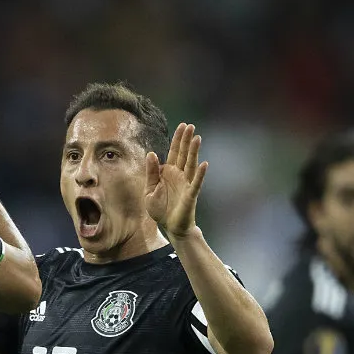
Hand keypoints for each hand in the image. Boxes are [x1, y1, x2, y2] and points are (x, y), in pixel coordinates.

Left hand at [144, 123, 208, 238]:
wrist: (170, 227)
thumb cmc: (161, 209)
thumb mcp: (149, 190)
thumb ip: (151, 173)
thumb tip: (151, 153)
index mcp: (168, 172)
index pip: (174, 152)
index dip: (177, 139)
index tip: (182, 126)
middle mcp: (179, 175)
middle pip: (183, 154)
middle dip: (186, 140)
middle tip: (190, 126)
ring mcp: (186, 183)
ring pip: (190, 164)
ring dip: (193, 152)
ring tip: (197, 138)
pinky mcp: (190, 195)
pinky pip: (196, 183)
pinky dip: (200, 174)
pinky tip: (203, 164)